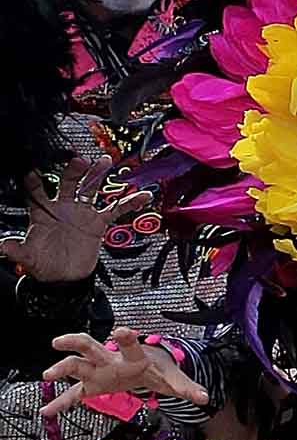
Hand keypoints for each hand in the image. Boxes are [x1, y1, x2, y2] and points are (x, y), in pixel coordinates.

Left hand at [0, 157, 151, 282]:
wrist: (64, 277)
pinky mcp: (98, 223)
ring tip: (105, 162)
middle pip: (67, 184)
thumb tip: (2, 245)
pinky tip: (141, 195)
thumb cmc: (43, 265)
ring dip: (97, 176)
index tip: (34, 171)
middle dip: (73, 172)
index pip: (37, 192)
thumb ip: (16, 250)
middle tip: (80, 162)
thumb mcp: (27, 258)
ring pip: (90, 190)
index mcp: (43, 213)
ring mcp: (81, 213)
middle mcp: (62, 208)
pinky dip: (128, 203)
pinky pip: (115, 210)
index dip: (34, 182)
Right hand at [41, 327, 208, 416]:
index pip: (130, 344)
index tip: (121, 331)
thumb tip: (206, 398)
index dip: (126, 338)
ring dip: (62, 369)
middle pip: (92, 346)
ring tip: (46, 376)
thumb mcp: (174, 378)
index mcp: (135, 356)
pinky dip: (61, 403)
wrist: (148, 368)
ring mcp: (99, 372)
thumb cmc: (159, 369)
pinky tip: (46, 411)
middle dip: (77, 343)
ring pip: (77, 365)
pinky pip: (74, 395)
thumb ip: (187, 388)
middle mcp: (113, 359)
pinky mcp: (92, 386)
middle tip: (59, 341)